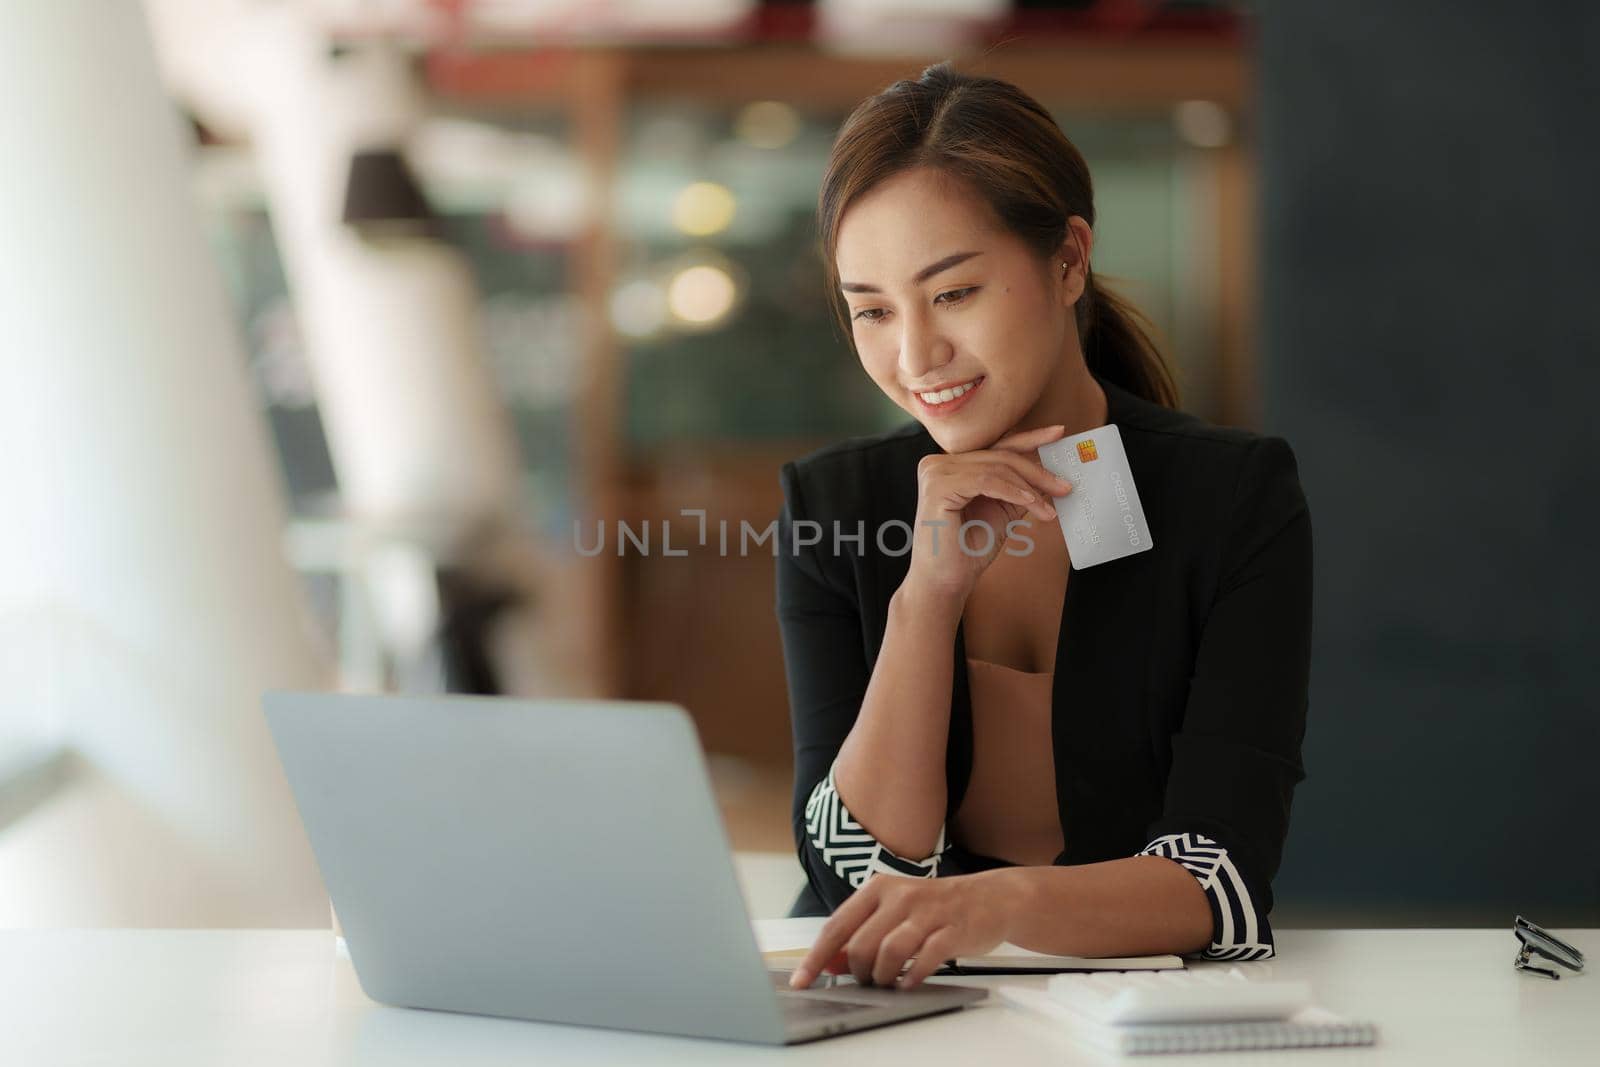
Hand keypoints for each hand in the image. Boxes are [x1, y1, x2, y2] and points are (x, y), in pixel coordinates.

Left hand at [788, 871, 1016, 990]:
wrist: (988, 898)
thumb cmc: (933, 908)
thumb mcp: (891, 914)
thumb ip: (860, 935)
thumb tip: (828, 963)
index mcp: (878, 888)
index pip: (837, 926)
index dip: (816, 957)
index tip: (802, 981)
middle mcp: (900, 896)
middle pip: (861, 944)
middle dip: (859, 972)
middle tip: (867, 980)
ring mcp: (928, 912)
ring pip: (890, 951)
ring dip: (883, 976)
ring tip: (888, 982)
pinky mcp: (952, 929)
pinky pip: (925, 958)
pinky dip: (912, 976)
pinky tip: (909, 982)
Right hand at [905, 425, 1073, 604]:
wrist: (947, 581)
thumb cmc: (968, 550)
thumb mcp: (1000, 511)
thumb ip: (1018, 489)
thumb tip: (1050, 475)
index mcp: (951, 466)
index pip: (995, 447)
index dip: (1029, 439)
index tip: (1058, 434)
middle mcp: (938, 463)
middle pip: (1000, 456)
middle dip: (1037, 471)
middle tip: (1065, 486)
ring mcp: (935, 472)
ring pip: (996, 468)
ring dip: (1029, 487)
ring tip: (1050, 507)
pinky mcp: (938, 486)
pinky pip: (986, 480)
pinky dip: (1013, 491)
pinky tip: (1031, 503)